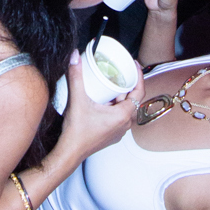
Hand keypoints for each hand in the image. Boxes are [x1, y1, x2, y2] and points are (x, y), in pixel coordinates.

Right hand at [58, 47, 142, 163]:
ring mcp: (119, 131)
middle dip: (127, 85)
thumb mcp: (77, 100)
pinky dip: (116, 107)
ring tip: (111, 84)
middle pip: (133, 100)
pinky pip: (120, 117)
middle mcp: (125, 124)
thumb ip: (76, 76)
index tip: (134, 65)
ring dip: (121, 97)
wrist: (70, 153)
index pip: (139, 92)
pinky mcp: (112, 135)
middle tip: (120, 72)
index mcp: (123, 115)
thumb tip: (75, 56)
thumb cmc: (77, 132)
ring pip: (126, 109)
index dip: (139, 76)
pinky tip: (105, 102)